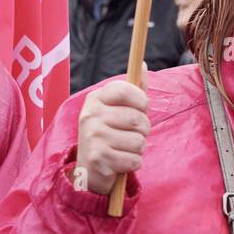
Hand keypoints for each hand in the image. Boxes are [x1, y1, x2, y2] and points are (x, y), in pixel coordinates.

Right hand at [74, 75, 149, 194]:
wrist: (89, 168)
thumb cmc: (111, 134)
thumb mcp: (118, 110)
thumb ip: (133, 90)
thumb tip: (143, 65)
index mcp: (95, 99)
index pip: (124, 90)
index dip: (141, 100)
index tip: (142, 109)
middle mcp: (90, 115)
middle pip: (137, 118)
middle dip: (143, 129)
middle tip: (132, 134)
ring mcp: (92, 136)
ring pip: (138, 141)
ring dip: (138, 148)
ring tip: (124, 148)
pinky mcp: (98, 158)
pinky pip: (134, 160)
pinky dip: (133, 163)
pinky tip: (120, 161)